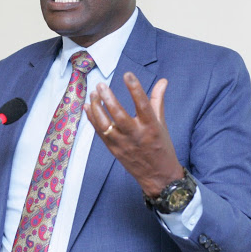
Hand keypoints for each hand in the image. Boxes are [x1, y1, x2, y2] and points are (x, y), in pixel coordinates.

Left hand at [83, 72, 182, 197]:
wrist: (158, 177)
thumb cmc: (162, 147)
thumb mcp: (162, 124)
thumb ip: (158, 101)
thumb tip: (163, 81)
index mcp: (151, 127)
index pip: (143, 104)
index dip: (135, 89)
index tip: (127, 75)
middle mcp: (136, 135)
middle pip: (119, 115)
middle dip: (109, 99)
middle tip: (101, 85)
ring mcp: (123, 144)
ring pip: (106, 124)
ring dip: (97, 108)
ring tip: (93, 94)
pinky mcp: (114, 150)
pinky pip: (100, 133)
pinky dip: (92, 119)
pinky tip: (88, 107)